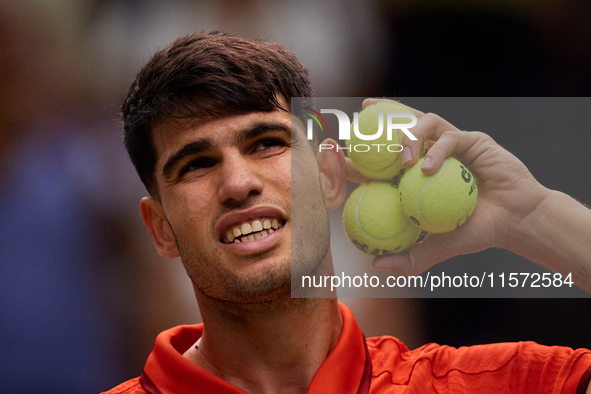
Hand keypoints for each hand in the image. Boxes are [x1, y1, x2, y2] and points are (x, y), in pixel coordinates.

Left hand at [348, 99, 549, 274]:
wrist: (516, 221)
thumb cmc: (477, 232)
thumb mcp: (437, 247)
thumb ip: (409, 257)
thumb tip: (375, 267)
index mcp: (414, 177)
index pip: (380, 164)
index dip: (359, 160)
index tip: (340, 162)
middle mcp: (429, 155)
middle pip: (396, 132)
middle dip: (374, 127)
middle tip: (359, 135)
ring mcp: (449, 145)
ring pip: (422, 125)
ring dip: (408, 138)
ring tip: (403, 160)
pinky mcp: (471, 139)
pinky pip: (449, 137)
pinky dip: (437, 150)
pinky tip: (429, 168)